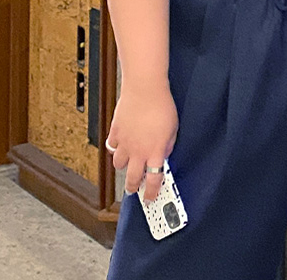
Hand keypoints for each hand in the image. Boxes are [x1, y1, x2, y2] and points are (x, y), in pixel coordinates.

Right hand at [105, 84, 178, 202]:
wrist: (145, 88)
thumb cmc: (162, 105)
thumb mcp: (173, 128)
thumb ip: (167, 145)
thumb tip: (162, 155)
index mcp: (155, 152)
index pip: (154, 181)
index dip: (152, 193)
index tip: (151, 198)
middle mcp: (138, 151)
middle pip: (132, 180)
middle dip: (134, 188)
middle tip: (135, 189)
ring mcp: (125, 143)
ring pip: (118, 165)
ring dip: (124, 166)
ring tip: (129, 161)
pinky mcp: (115, 132)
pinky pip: (112, 146)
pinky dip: (116, 147)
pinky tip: (121, 143)